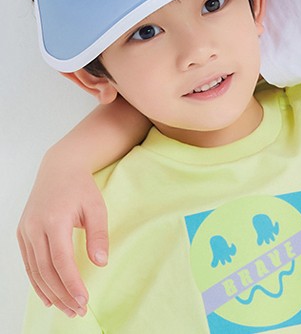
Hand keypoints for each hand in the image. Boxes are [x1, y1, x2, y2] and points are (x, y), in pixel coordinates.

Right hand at [17, 151, 108, 317]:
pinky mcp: (22, 234)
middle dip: (62, 294)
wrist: (59, 168)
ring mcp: (25, 232)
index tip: (84, 300)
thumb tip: (101, 263)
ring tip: (67, 309)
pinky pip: (29, 264)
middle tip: (78, 311)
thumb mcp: (96, 206)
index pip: (61, 261)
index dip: (71, 283)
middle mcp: (35, 228)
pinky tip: (49, 298)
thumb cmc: (81, 187)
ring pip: (35, 271)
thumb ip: (98, 235)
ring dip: (50, 293)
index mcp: (54, 221)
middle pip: (46, 271)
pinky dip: (38, 283)